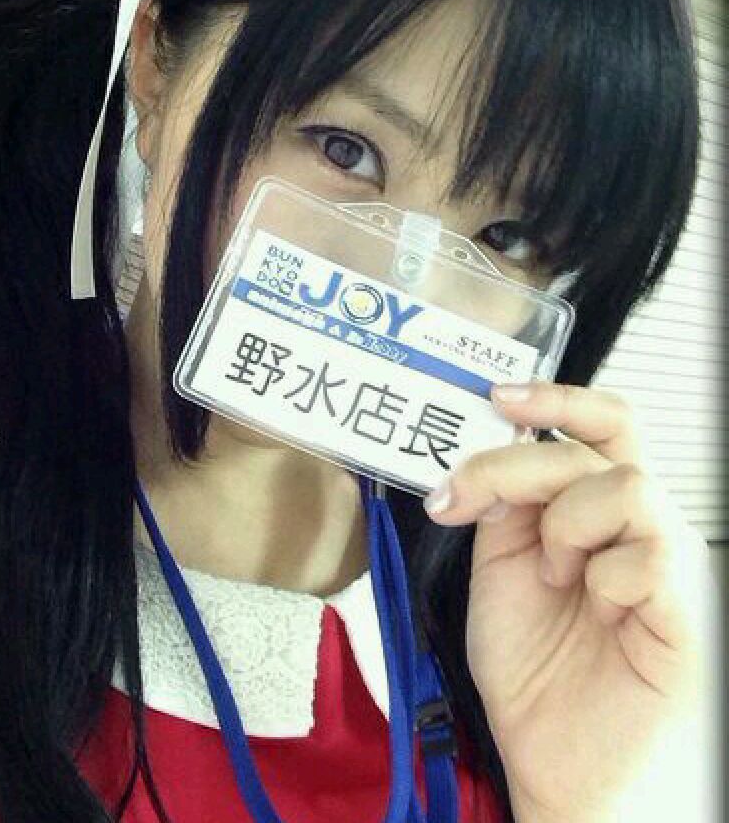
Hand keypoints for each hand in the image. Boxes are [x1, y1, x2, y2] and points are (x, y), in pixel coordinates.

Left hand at [422, 381, 710, 820]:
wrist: (557, 766)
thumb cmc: (535, 674)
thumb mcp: (499, 571)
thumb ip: (504, 509)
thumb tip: (495, 452)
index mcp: (596, 512)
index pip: (601, 427)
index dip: (557, 398)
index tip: (497, 396)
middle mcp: (641, 528)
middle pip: (604, 441)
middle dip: (522, 461)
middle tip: (473, 496)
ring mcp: (671, 565)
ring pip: (628, 486)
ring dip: (566, 526)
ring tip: (553, 577)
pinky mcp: (688, 611)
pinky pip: (653, 554)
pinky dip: (602, 574)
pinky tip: (593, 607)